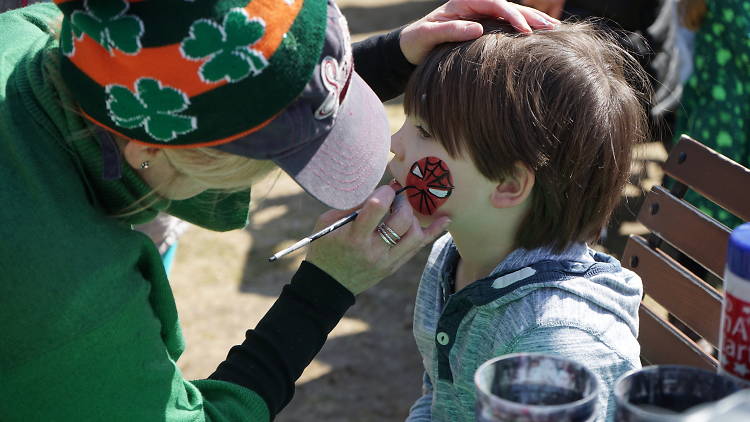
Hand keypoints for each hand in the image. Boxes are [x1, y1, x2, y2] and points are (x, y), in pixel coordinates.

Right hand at [306, 185, 449, 294]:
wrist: (327, 284)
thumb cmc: (325, 246)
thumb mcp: (328, 222)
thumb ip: (352, 205)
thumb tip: (379, 189)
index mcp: (354, 237)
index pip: (377, 208)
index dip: (386, 192)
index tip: (386, 188)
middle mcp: (373, 250)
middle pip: (401, 220)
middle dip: (402, 202)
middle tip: (397, 196)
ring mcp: (387, 261)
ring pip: (414, 235)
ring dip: (413, 216)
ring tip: (404, 210)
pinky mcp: (394, 266)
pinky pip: (418, 247)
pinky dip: (433, 231)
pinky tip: (445, 219)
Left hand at [400, 0, 560, 64]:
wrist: (410, 46)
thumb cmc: (417, 41)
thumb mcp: (428, 35)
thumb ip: (451, 30)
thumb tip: (477, 29)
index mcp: (464, 1)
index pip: (495, 4)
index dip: (512, 15)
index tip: (525, 30)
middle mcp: (475, 5)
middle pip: (509, 6)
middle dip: (531, 16)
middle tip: (552, 27)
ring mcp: (481, 15)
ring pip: (512, 14)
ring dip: (533, 21)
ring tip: (554, 28)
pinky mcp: (484, 26)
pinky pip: (508, 25)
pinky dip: (525, 29)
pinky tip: (540, 36)